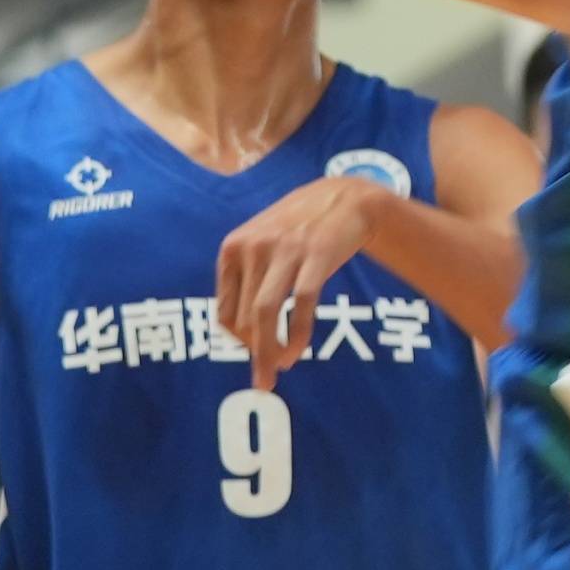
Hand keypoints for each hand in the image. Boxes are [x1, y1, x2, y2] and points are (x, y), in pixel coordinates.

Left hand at [217, 177, 392, 387]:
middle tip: (270, 369)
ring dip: (268, 352)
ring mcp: (284, 251)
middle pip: (243, 317)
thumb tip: (241, 334)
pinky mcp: (315, 256)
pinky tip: (297, 351)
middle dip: (256, 350)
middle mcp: (253, 248)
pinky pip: (300, 306)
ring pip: (264, 314)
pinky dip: (296, 335)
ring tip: (275, 373)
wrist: (346, 197)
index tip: (253, 353)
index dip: (236, 340)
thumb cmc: (300, 226)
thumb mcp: (262, 241)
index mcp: (234, 247)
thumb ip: (247, 278)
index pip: (224, 310)